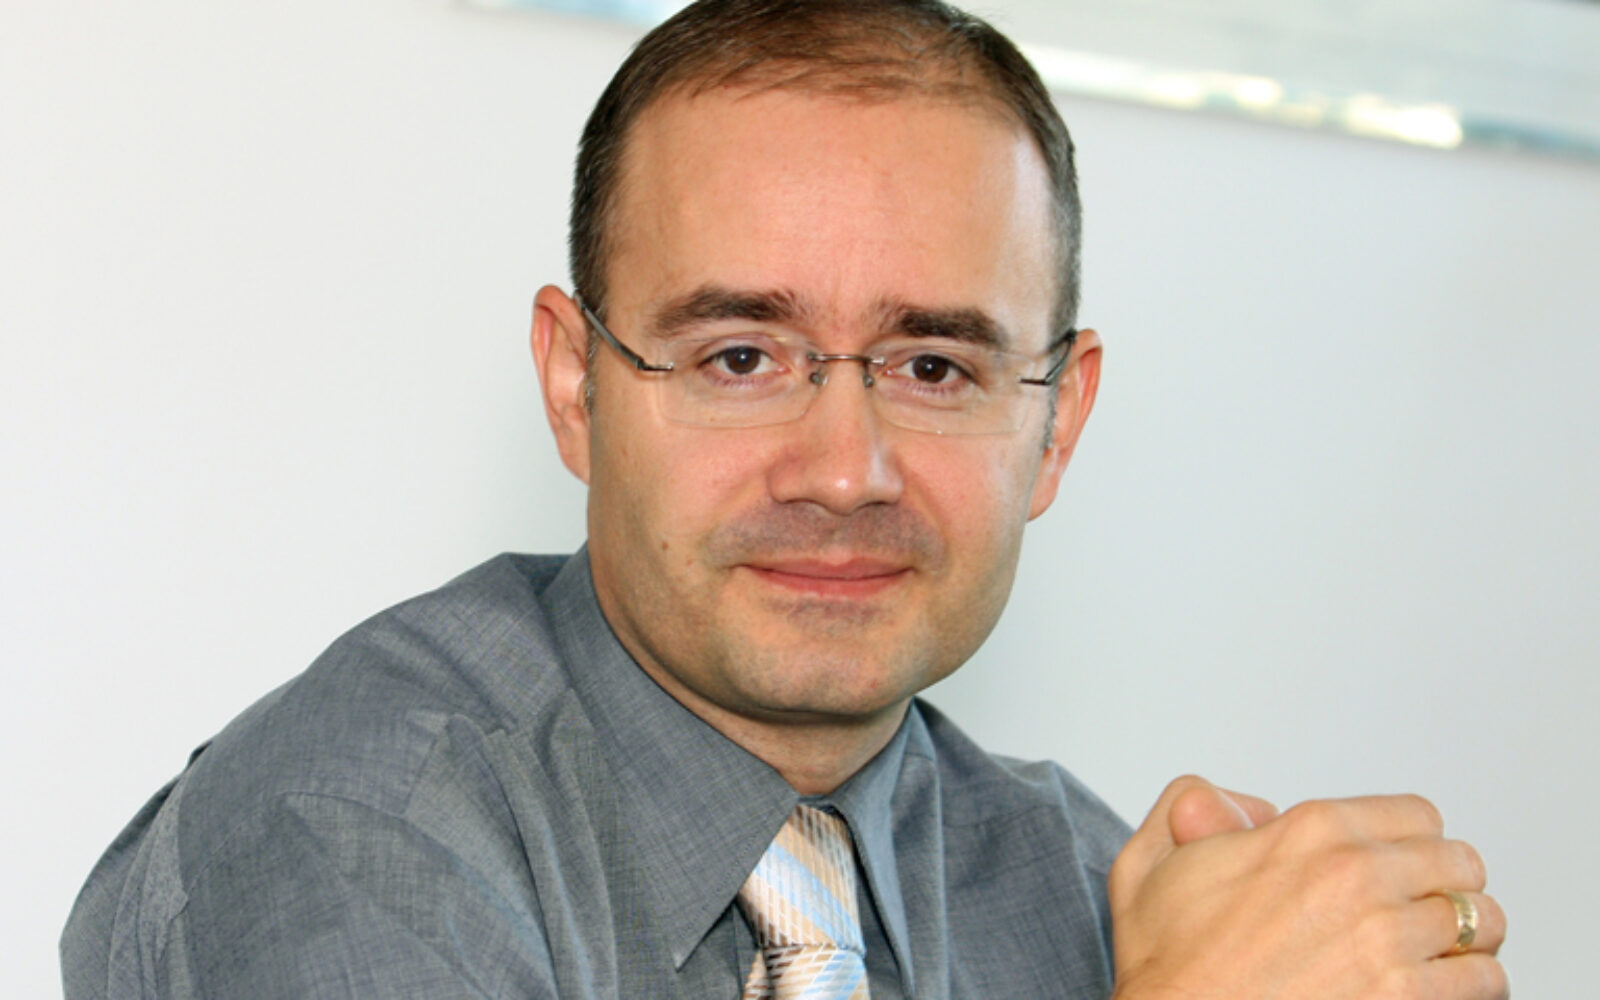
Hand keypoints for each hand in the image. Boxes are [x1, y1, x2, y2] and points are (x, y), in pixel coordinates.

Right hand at [1109, 776, 1507, 999]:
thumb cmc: (1165, 967)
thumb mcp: (1148, 864)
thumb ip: (1191, 805)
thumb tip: (1249, 808)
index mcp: (1310, 831)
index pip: (1418, 815)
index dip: (1408, 841)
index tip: (1399, 865)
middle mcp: (1358, 876)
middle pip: (1460, 862)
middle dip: (1445, 884)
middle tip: (1424, 908)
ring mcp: (1387, 941)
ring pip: (1481, 921)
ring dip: (1465, 938)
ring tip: (1440, 954)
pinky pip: (1483, 981)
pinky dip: (1473, 985)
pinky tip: (1440, 990)